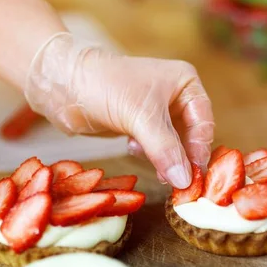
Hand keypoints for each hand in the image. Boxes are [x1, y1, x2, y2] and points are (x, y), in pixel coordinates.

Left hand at [25, 33, 213, 187]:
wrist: (63, 85)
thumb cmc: (105, 87)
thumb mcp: (140, 117)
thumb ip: (165, 149)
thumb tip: (185, 180)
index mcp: (185, 83)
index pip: (203, 122)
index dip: (199, 149)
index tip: (194, 176)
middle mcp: (175, 96)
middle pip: (190, 136)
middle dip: (182, 158)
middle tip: (179, 184)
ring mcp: (157, 112)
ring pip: (172, 145)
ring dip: (166, 160)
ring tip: (158, 171)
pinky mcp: (139, 125)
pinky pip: (155, 148)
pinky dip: (150, 155)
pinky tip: (134, 149)